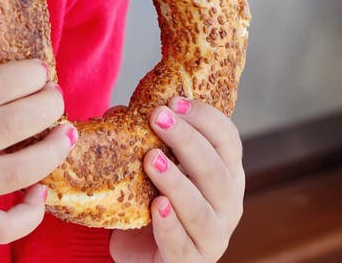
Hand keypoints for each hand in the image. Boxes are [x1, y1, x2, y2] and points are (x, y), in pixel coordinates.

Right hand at [0, 61, 73, 243]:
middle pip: (7, 129)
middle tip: (58, 96)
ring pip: (12, 178)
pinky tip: (40, 191)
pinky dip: (27, 214)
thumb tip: (11, 75)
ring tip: (66, 134)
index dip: (24, 77)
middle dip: (44, 108)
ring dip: (49, 154)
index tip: (42, 69)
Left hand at [109, 98, 243, 261]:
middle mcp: (228, 203)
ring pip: (201, 209)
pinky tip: (156, 206)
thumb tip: (119, 113)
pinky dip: (170, 225)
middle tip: (157, 117)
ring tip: (151, 159)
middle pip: (215, 169)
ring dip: (176, 181)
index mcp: (225, 172)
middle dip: (187, 140)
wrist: (147, 253)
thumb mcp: (156, 165)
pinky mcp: (190, 261)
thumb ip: (142, 138)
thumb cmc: (157, 199)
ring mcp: (213, 236)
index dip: (205, 117)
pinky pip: (181, 244)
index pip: (227, 139)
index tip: (174, 100)